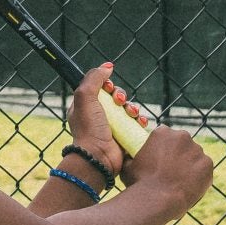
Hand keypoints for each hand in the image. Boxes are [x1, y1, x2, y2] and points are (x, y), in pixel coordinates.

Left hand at [64, 63, 129, 178]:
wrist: (99, 157)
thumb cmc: (89, 129)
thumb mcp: (85, 98)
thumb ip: (93, 78)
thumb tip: (107, 67)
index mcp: (86, 107)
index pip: (100, 89)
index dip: (107, 86)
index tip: (109, 87)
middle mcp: (99, 116)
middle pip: (116, 97)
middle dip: (121, 96)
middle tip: (119, 102)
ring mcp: (112, 127)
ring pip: (128, 109)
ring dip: (133, 108)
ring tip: (131, 114)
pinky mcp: (125, 136)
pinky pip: (136, 123)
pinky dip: (140, 120)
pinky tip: (139, 122)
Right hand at [119, 123, 214, 215]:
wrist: (157, 200)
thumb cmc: (139, 183)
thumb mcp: (128, 165)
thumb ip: (132, 156)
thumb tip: (129, 155)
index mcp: (162, 132)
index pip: (166, 137)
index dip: (163, 149)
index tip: (161, 161)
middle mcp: (182, 136)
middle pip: (182, 144)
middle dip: (178, 155)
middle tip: (171, 171)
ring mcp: (197, 150)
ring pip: (194, 156)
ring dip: (189, 165)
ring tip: (179, 181)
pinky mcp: (208, 165)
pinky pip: (204, 169)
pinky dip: (199, 177)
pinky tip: (188, 186)